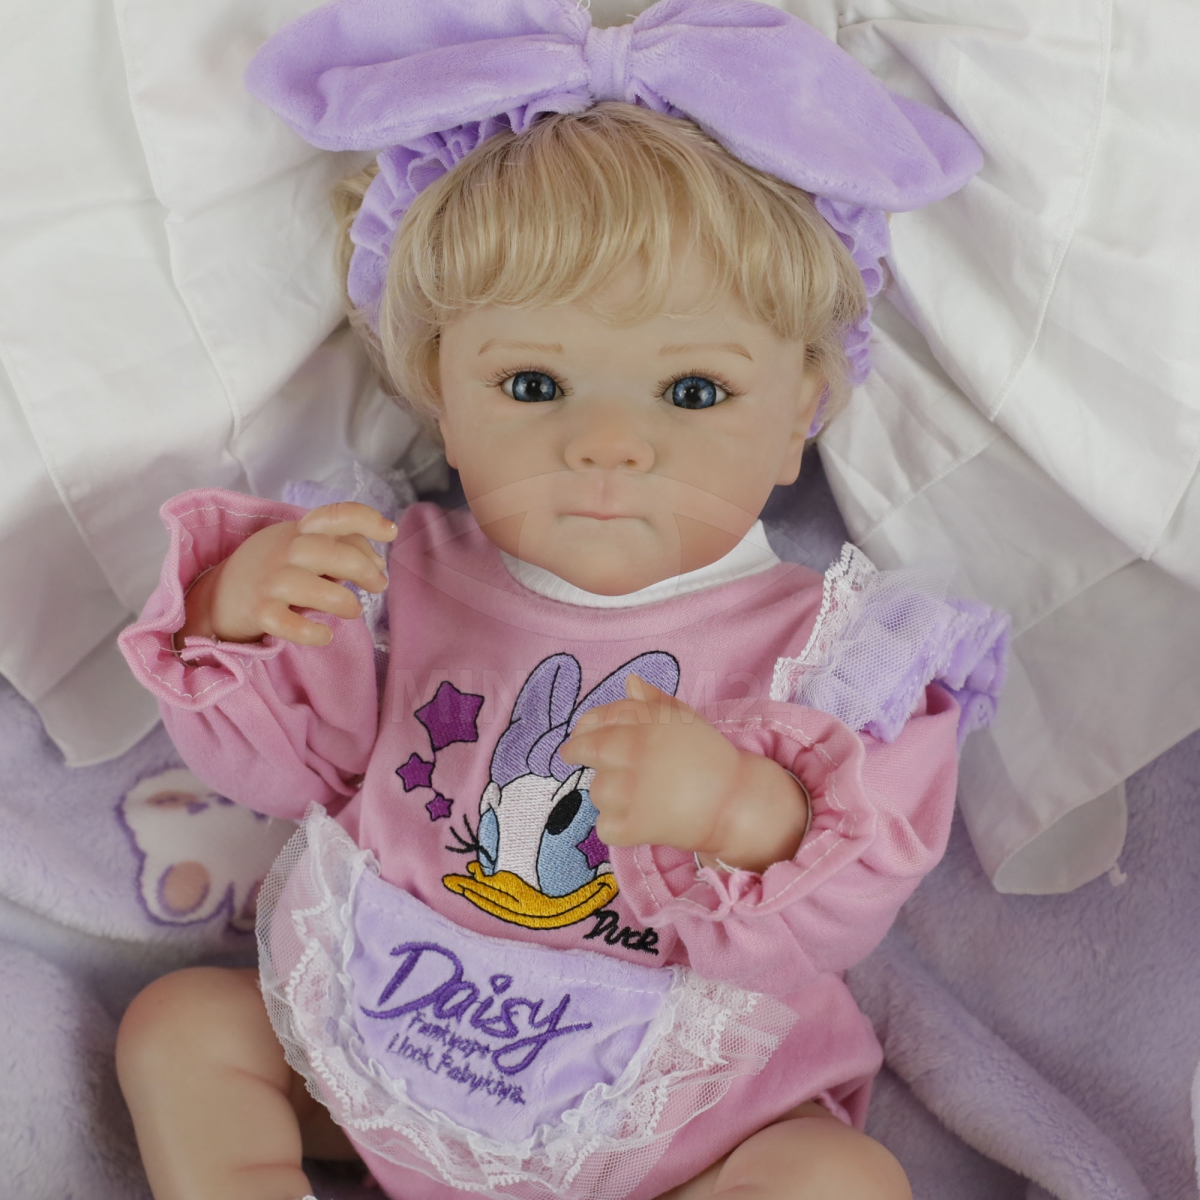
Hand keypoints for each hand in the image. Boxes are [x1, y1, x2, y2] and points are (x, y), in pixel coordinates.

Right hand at [177, 503, 396, 645]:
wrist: (218, 596)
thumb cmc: (273, 570)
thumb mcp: (302, 548)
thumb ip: (341, 548)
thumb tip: (378, 563)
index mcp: (299, 532)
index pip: (334, 515)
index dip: (366, 519)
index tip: (390, 532)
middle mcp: (284, 551)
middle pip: (329, 551)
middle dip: (362, 569)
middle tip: (379, 586)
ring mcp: (269, 582)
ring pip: (310, 587)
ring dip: (342, 601)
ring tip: (353, 610)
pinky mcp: (258, 612)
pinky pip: (287, 623)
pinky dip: (311, 632)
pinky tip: (325, 634)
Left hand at [559, 676, 808, 872]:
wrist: (735, 802)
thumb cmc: (710, 757)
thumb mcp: (685, 720)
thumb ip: (654, 702)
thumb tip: (630, 682)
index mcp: (644, 724)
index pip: (597, 719)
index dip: (585, 727)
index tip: (582, 734)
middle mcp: (631, 752)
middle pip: (585, 751)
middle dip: (577, 753)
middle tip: (582, 758)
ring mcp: (629, 791)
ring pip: (596, 791)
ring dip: (608, 793)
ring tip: (634, 794)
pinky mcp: (633, 826)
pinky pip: (605, 827)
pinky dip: (617, 827)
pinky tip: (636, 821)